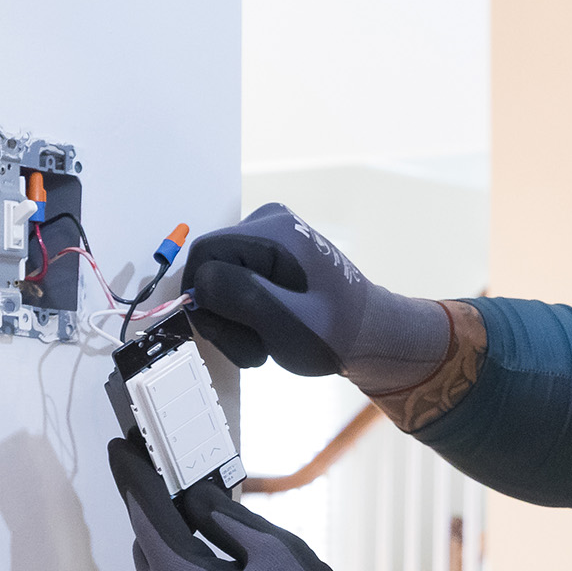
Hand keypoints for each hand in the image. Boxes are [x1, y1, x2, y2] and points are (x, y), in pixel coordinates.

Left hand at [109, 437, 430, 570]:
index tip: (121, 450)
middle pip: (151, 557)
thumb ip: (229, 522)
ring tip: (203, 532)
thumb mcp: (275, 554)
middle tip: (171, 486)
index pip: (146, 519)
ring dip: (179, 559)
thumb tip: (196, 498)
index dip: (135, 479)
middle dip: (157, 519)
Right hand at [186, 203, 451, 393]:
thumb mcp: (284, 320)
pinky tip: (268, 332)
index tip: (233, 335)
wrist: (372, 337)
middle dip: (222, 315)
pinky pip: (234, 284)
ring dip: (232, 322)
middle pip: (209, 267)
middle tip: (254, 348)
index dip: (204, 299)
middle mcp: (267, 222)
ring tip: (264, 345)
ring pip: (218, 281)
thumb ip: (239, 294)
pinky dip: (243, 316)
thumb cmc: (337, 334)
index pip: (203, 255)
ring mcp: (269, 238)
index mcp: (274, 229)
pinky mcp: (270, 256)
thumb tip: (199, 281)